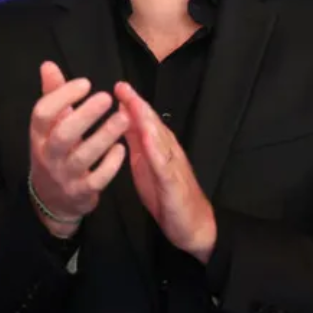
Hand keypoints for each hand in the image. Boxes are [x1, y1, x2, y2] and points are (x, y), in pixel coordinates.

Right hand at [28, 62, 128, 236]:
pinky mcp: (81, 192)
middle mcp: (48, 156)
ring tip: (123, 118)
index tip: (86, 83)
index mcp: (38, 136)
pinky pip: (97, 179)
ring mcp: (64, 176)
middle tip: (106, 97)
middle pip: (63, 135)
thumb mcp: (48, 127)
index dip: (62, 96)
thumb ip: (52, 95)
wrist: (53, 200)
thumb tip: (48, 64)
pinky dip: (110, 164)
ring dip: (104, 136)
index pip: (42, 114)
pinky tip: (122, 148)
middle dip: (85, 115)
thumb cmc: (54, 153)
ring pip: (83, 157)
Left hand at [116, 83, 216, 263]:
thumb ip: (136, 143)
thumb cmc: (167, 196)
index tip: (118, 87)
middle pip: (152, 124)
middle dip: (137, 104)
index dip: (132, 103)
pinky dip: (156, 149)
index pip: (145, 121)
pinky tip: (146, 137)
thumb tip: (122, 120)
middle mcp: (168, 151)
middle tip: (122, 86)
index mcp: (159, 148)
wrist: (194, 225)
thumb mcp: (145, 165)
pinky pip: (164, 164)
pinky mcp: (174, 183)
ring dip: (146, 120)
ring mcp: (172, 166)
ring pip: (160, 139)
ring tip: (133, 103)